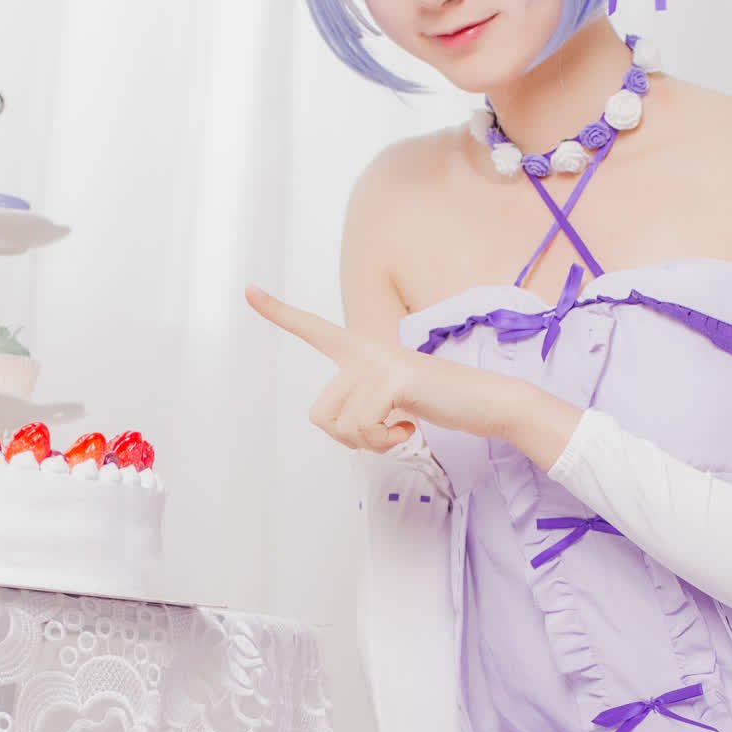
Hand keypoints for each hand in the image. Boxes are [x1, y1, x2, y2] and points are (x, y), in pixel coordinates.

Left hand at [245, 283, 515, 453]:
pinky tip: (410, 426)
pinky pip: (364, 427)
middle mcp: (364, 349)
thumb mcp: (389, 405)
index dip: (278, 312)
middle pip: (320, 415)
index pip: (313, 328)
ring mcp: (379, 360)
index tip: (248, 289)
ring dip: (371, 442)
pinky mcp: (394, 377)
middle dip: (349, 439)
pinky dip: (386, 441)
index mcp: (360, 350)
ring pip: (341, 425)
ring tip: (400, 427)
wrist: (483, 403)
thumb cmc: (436, 404)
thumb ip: (359, 407)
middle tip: (386, 431)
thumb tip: (340, 427)